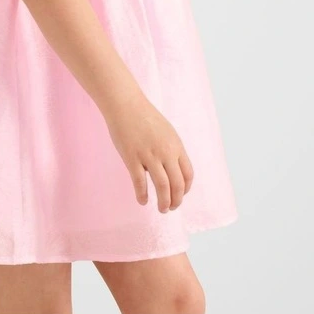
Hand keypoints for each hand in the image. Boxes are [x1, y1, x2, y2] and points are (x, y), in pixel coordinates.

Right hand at [105, 96, 193, 212]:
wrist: (125, 104)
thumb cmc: (144, 116)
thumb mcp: (166, 131)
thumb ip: (171, 149)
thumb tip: (173, 168)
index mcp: (176, 145)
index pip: (188, 174)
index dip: (186, 189)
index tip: (180, 194)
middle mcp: (166, 152)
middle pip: (177, 184)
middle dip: (176, 200)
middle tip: (171, 208)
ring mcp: (149, 155)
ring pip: (162, 186)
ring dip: (164, 202)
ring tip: (162, 209)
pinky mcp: (132, 158)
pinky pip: (140, 183)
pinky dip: (143, 195)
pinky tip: (142, 201)